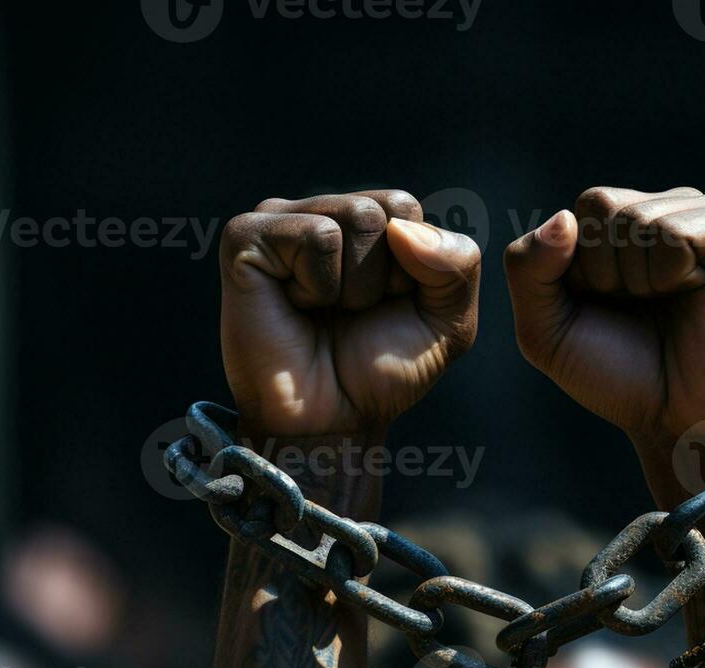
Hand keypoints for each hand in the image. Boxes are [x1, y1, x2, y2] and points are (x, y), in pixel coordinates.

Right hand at [219, 191, 481, 439]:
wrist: (331, 423)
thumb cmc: (381, 372)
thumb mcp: (450, 322)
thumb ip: (459, 264)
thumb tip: (402, 228)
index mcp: (359, 222)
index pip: (405, 206)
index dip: (412, 267)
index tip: (385, 306)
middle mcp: (316, 212)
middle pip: (384, 210)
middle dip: (385, 276)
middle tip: (352, 313)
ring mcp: (276, 222)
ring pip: (356, 217)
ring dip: (355, 286)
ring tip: (324, 312)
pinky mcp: (245, 240)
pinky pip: (317, 235)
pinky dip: (320, 285)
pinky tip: (296, 306)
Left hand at [504, 187, 704, 505]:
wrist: (682, 420)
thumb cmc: (620, 377)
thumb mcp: (545, 329)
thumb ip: (526, 268)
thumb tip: (563, 217)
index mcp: (627, 225)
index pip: (583, 207)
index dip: (581, 267)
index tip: (611, 307)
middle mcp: (670, 209)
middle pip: (603, 205)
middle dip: (607, 272)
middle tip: (645, 310)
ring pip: (638, 219)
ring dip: (642, 280)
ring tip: (674, 306)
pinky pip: (676, 231)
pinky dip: (673, 274)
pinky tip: (700, 294)